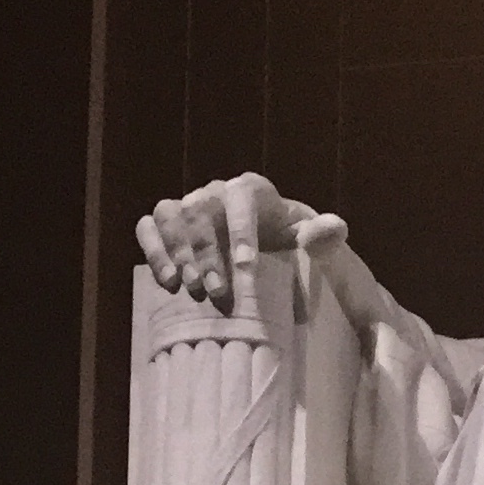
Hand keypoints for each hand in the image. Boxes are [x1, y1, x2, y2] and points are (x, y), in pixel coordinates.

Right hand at [137, 171, 345, 305]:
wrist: (266, 253)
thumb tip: (335, 228)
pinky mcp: (168, 226)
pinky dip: (152, 249)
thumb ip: (323, 237)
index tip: (247, 267)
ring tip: (189, 288)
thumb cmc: (291, 250)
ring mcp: (188, 207)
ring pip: (170, 215)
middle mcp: (214, 192)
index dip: (242, 231)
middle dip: (207, 253)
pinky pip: (148, 226)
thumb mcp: (312, 244)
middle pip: (202, 211)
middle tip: (217, 293)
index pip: (241, 200)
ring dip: (176, 252)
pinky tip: (166, 280)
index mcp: (250, 191)